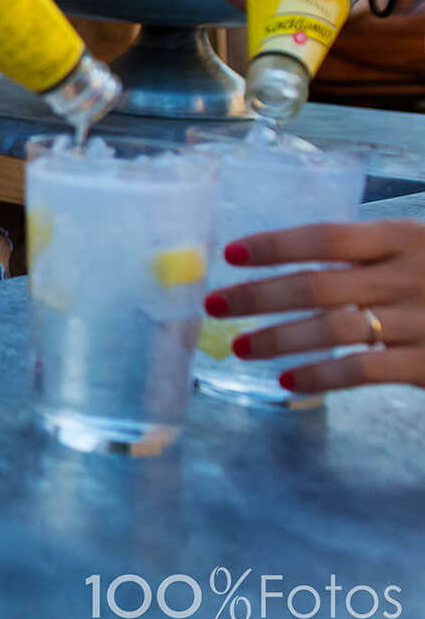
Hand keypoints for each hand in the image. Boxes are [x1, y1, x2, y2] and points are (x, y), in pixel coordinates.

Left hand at [202, 220, 424, 393]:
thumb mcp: (420, 251)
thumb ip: (371, 256)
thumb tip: (291, 267)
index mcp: (406, 238)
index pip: (327, 237)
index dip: (275, 245)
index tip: (231, 254)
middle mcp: (410, 275)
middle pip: (317, 284)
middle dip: (258, 296)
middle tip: (214, 305)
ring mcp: (421, 320)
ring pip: (332, 328)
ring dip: (278, 339)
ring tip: (239, 347)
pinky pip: (362, 370)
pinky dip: (320, 375)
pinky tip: (287, 381)